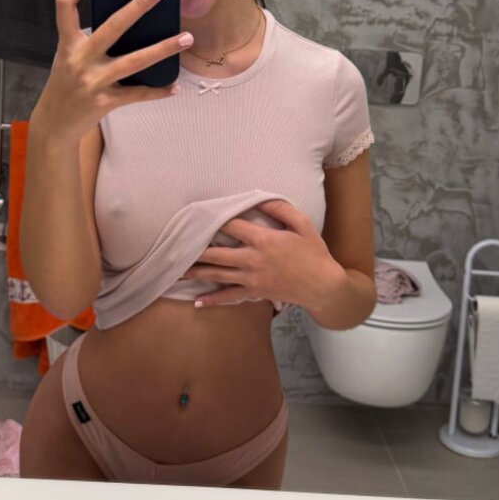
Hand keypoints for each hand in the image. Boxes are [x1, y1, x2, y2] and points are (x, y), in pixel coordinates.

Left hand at [182, 199, 345, 307]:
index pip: (231, 226)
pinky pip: (229, 297)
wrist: (322, 286)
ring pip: (218, 274)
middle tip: (176, 247)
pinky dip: (212, 300)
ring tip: (177, 271)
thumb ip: (281, 209)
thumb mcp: (302, 224)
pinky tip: (197, 302)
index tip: (199, 215)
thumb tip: (259, 197)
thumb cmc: (314, 252)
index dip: (215, 220)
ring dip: (196, 273)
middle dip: (195, 250)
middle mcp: (252, 259)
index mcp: (263, 240)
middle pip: (217, 253)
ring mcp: (251, 278)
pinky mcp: (254, 293)